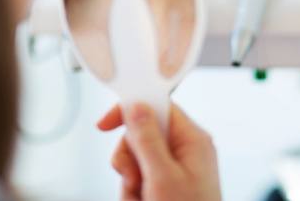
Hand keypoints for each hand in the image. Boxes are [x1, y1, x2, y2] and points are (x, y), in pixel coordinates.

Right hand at [97, 102, 220, 200]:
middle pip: (141, 135)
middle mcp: (185, 151)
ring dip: (131, 183)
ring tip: (143, 200)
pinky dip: (134, 195)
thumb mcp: (163, 178)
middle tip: (136, 180)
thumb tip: (135, 107)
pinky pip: (138, 180)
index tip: (107, 124)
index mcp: (192, 140)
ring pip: (135, 161)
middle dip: (130, 159)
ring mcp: (176, 170)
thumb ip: (147, 140)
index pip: (158, 106)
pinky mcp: (166, 187)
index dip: (131, 109)